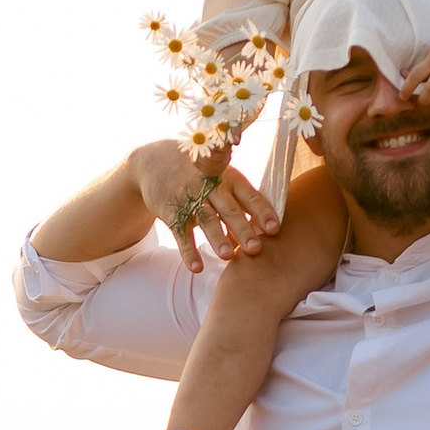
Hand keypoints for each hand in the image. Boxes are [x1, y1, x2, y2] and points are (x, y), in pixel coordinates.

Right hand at [133, 138, 280, 269]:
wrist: (154, 162)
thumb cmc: (202, 175)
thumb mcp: (223, 177)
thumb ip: (243, 199)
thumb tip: (270, 227)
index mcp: (230, 178)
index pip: (250, 196)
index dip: (263, 212)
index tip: (275, 229)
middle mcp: (212, 187)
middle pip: (230, 210)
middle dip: (242, 229)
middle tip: (255, 248)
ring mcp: (190, 198)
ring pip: (206, 220)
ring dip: (217, 238)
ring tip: (227, 256)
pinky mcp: (172, 211)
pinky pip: (181, 233)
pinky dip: (188, 251)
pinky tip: (196, 267)